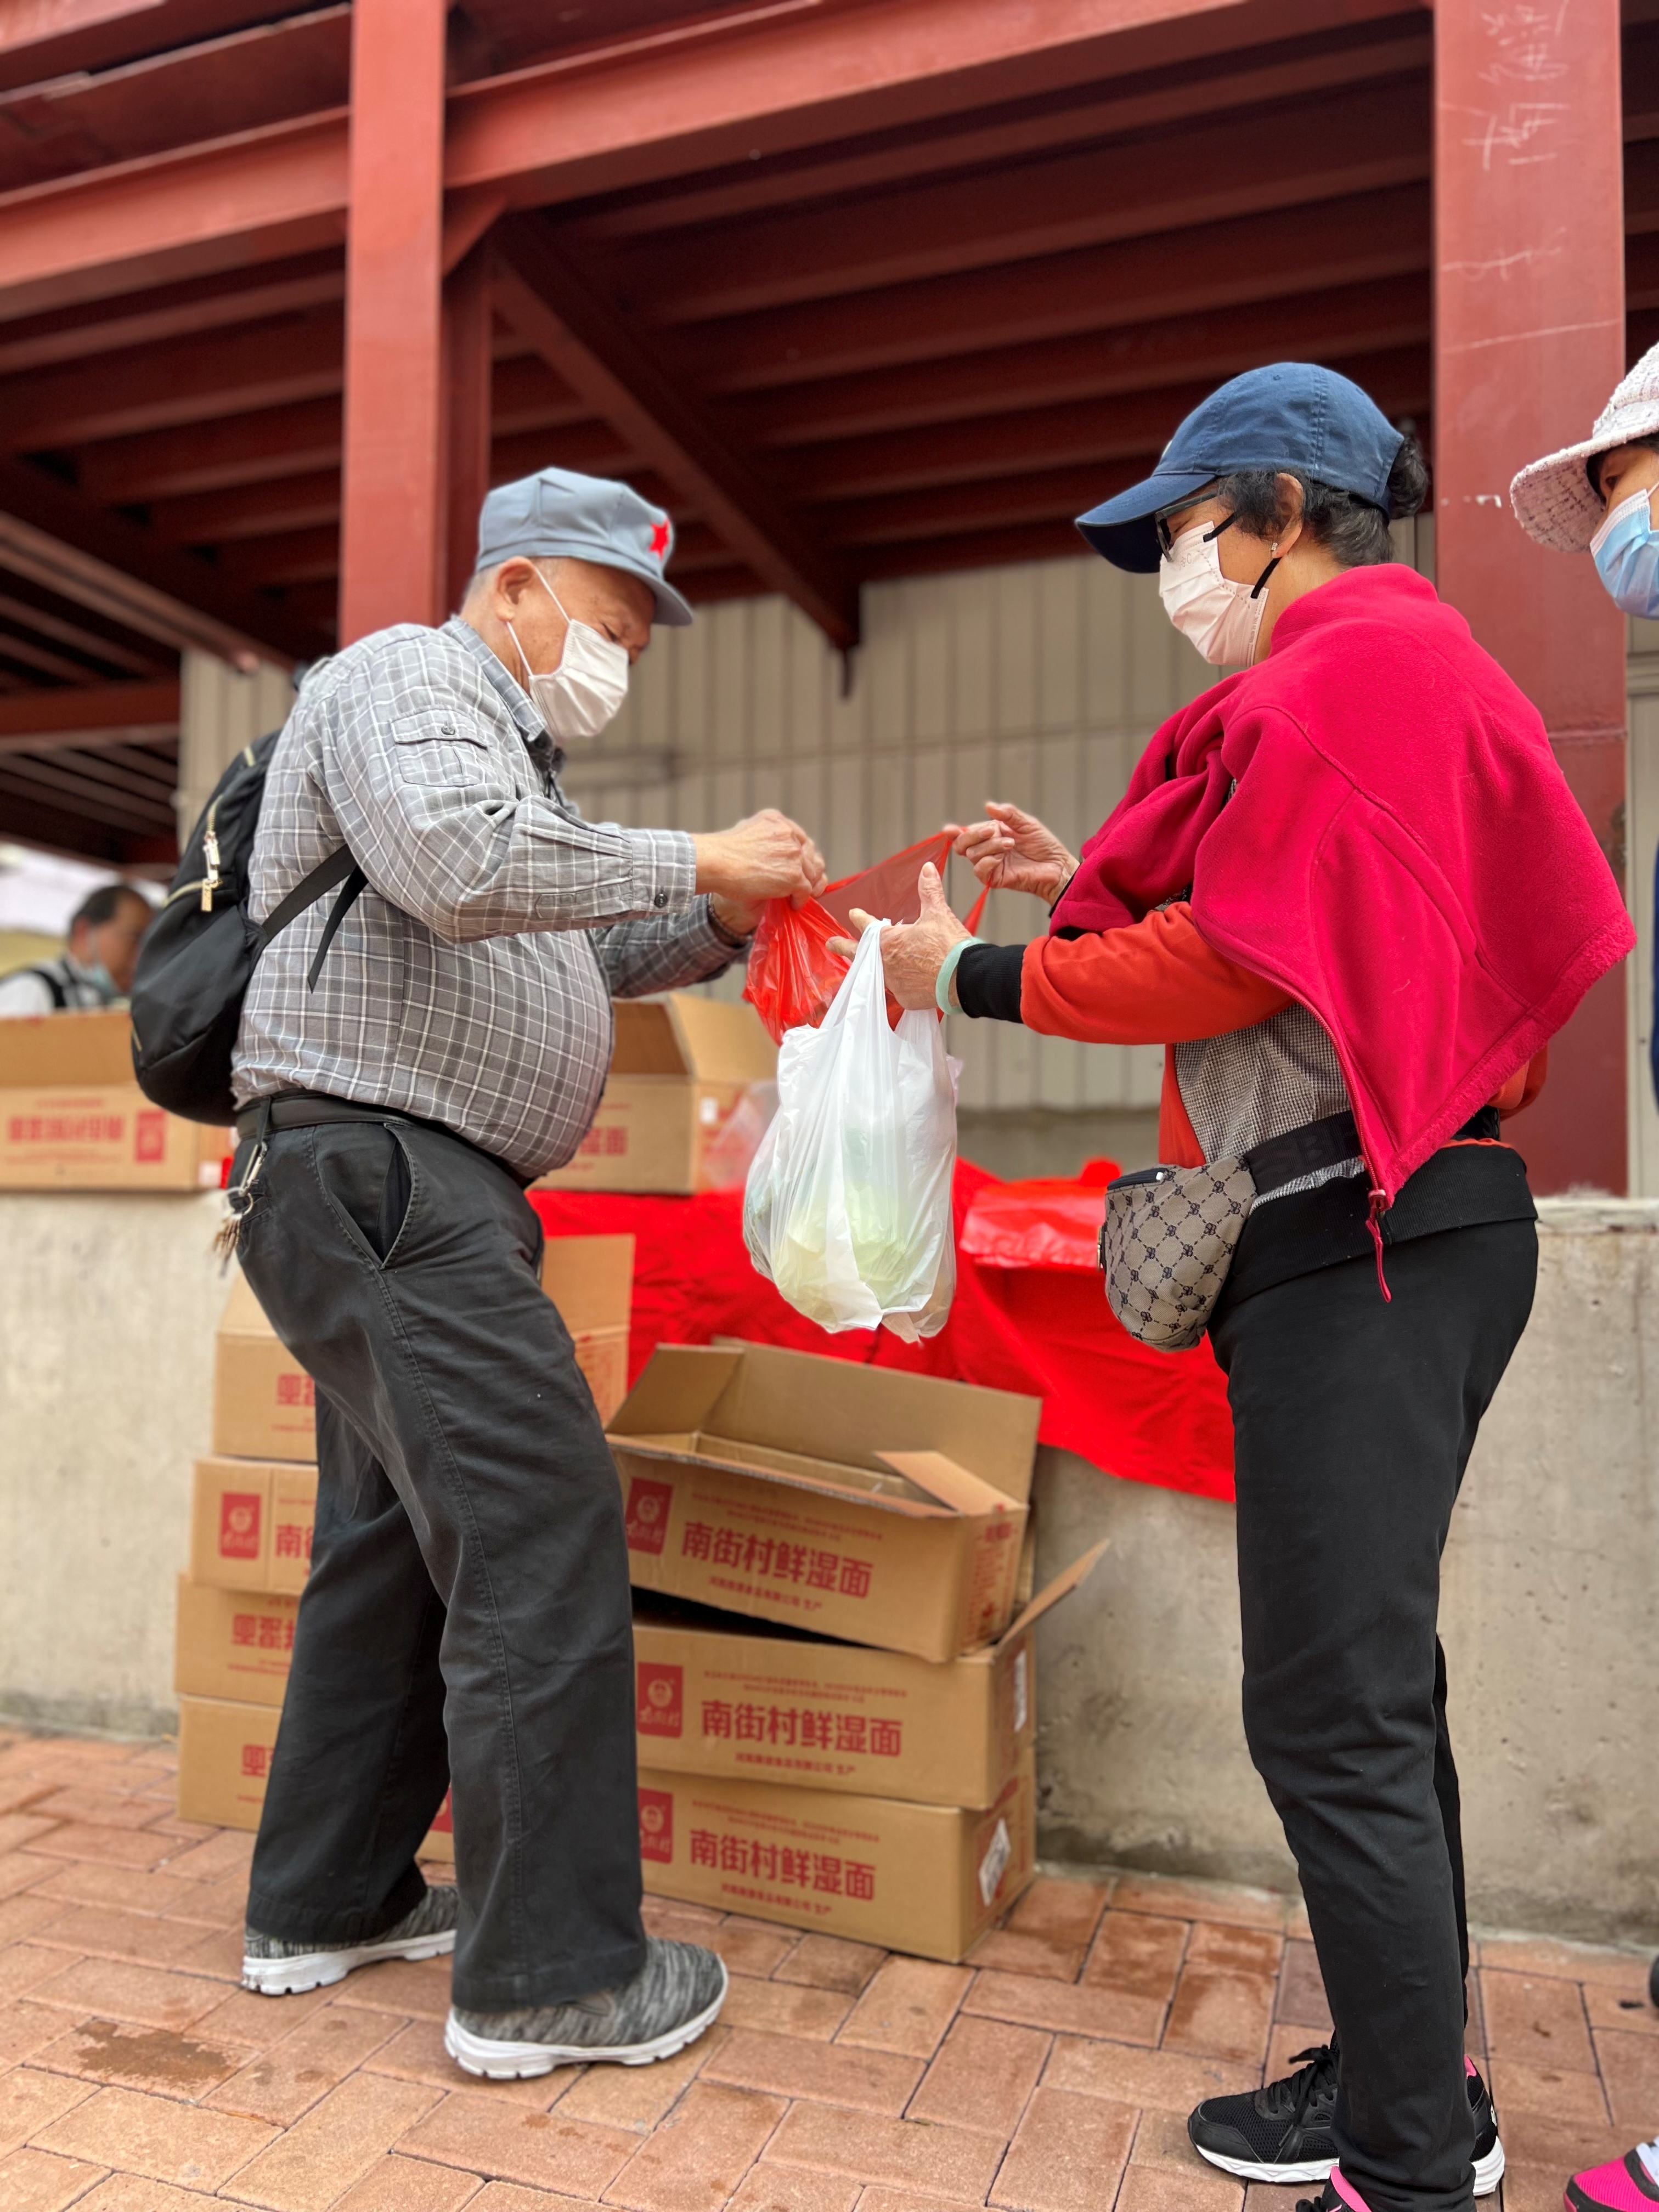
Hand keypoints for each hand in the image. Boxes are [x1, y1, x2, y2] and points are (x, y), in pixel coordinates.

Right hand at [694, 810, 826, 934]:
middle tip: (804, 886)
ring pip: (810, 873)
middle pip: (810, 855)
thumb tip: (774, 854)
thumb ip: (763, 840)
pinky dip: (801, 899)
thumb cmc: (721, 854)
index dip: (802, 856)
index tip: (799, 868)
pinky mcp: (794, 875)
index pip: (800, 839)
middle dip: (808, 871)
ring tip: (798, 896)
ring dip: (805, 887)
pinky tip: (793, 904)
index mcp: (776, 820)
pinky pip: (806, 890)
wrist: (715, 864)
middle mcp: (788, 833)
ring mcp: (793, 854)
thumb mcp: (745, 834)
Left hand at [827, 862, 967, 1009]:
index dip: (860, 918)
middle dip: (844, 946)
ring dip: (872, 968)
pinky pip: (898, 991)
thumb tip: (926, 868)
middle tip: (831, 944)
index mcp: (889, 940)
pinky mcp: (905, 999)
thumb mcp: (938, 913)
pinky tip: (903, 983)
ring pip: (877, 974)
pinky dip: (900, 985)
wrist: (964, 977)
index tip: (853, 913)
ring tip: (867, 967)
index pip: (868, 926)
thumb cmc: (949, 945)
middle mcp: (885, 963)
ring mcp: (894, 983)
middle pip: (859, 954)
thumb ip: (929, 890)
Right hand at [946, 800, 1077, 903]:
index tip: (949, 829)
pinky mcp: (994, 879)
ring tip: (1010, 844)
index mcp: (991, 835)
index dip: (955, 832)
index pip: (967, 833)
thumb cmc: (1044, 845)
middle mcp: (987, 850)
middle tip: (992, 830)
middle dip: (973, 835)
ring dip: (990, 846)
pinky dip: (988, 861)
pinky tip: (1002, 857)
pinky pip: (979, 870)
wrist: (1057, 866)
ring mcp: (990, 865)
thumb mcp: (1026, 823)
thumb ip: (1007, 814)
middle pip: (963, 844)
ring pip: (972, 855)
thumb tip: (988, 806)